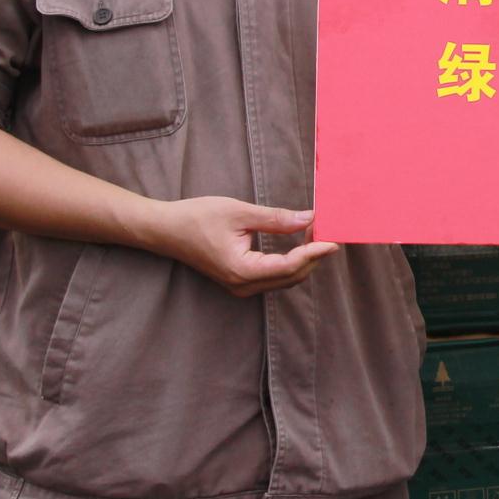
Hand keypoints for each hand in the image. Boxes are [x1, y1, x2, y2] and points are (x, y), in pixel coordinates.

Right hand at [144, 196, 337, 295]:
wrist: (165, 229)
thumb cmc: (197, 217)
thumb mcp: (239, 212)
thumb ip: (276, 218)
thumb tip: (309, 218)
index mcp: (242, 270)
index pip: (289, 267)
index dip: (313, 253)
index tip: (332, 240)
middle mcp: (243, 285)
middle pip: (290, 277)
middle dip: (312, 257)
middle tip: (326, 232)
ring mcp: (240, 286)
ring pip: (283, 280)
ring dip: (303, 261)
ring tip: (316, 236)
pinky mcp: (239, 281)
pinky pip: (272, 277)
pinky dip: (289, 263)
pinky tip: (298, 245)